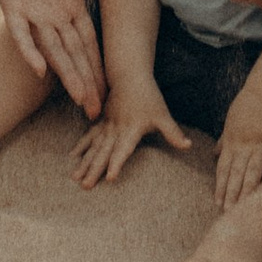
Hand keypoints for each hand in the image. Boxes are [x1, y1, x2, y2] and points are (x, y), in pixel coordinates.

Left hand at [0, 0, 106, 114]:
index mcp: (71, 3)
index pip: (87, 43)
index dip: (98, 67)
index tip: (110, 92)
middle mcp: (52, 13)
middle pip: (72, 54)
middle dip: (85, 82)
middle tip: (98, 112)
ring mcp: (32, 10)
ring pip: (51, 51)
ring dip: (65, 74)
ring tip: (80, 99)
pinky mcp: (10, 3)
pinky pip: (20, 33)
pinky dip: (29, 50)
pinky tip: (40, 70)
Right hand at [73, 92, 191, 186]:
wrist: (130, 75)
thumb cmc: (149, 96)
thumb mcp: (163, 115)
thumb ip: (173, 133)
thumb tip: (188, 146)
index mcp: (131, 130)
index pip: (123, 150)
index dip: (117, 164)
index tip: (110, 178)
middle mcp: (116, 130)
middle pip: (104, 153)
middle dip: (94, 170)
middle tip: (85, 186)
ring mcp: (107, 126)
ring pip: (93, 147)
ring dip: (84, 162)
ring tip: (74, 178)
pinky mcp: (102, 121)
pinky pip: (89, 136)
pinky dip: (81, 146)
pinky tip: (72, 157)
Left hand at [214, 100, 261, 208]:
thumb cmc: (245, 107)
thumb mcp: (229, 124)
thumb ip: (223, 142)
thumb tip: (214, 153)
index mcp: (231, 144)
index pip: (223, 170)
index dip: (220, 187)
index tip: (217, 203)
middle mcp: (244, 148)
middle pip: (236, 175)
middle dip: (232, 195)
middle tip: (228, 213)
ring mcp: (260, 147)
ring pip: (252, 173)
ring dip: (248, 191)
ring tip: (244, 207)